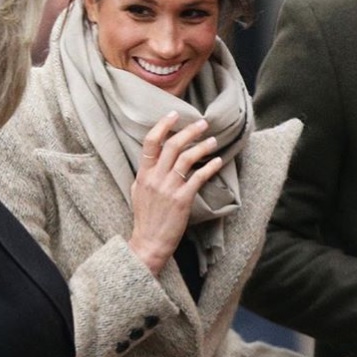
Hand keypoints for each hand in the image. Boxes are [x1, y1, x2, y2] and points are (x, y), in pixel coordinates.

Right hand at [128, 112, 222, 274]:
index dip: (162, 125)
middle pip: (172, 146)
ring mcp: (169, 188)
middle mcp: (155, 178)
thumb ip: (146, 173)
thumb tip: (154, 158)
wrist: (149, 243)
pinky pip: (198, 177)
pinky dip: (209, 167)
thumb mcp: (138, 191)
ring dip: (202, 146)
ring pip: (187, 159)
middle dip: (189, 131)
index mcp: (143, 174)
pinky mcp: (182, 200)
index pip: (150, 143)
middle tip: (203, 123)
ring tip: (213, 140)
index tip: (174, 114)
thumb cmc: (145, 218)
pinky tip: (217, 161)